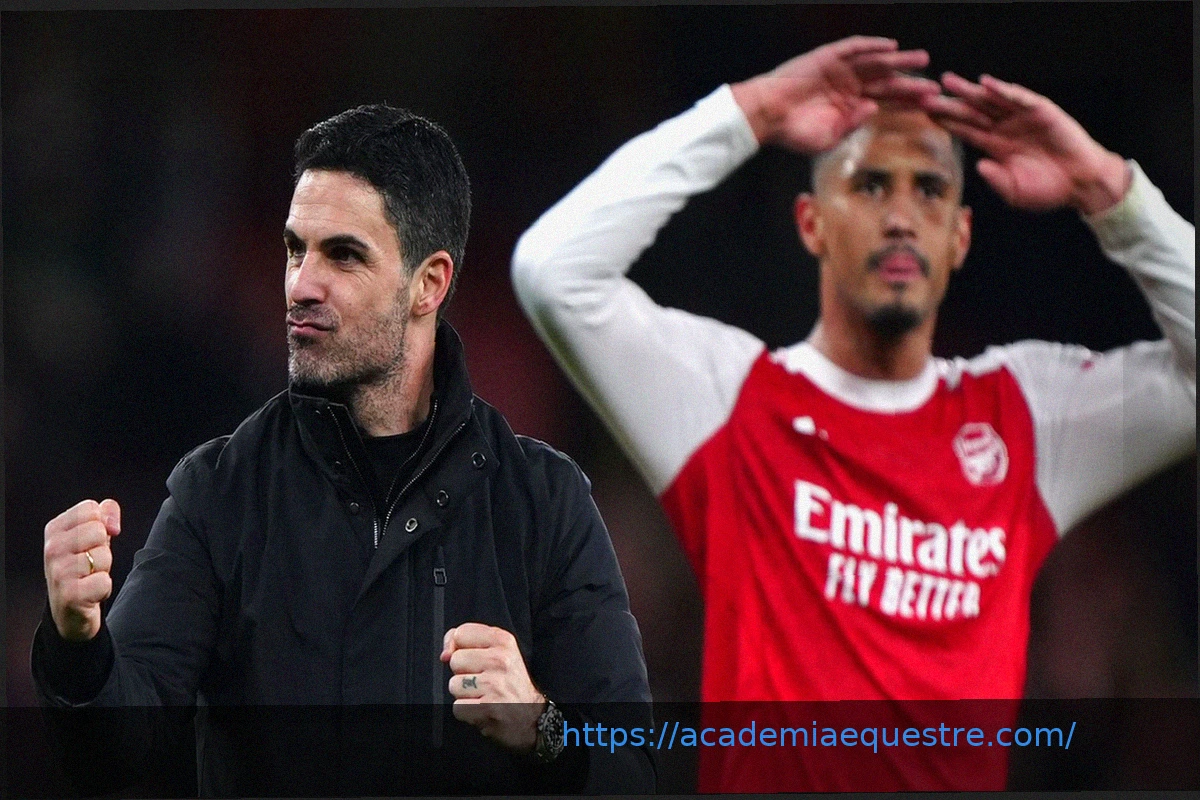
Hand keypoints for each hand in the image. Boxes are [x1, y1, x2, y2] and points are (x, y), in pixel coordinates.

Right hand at [44, 499, 120, 640]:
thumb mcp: (91, 537)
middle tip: (91, 563)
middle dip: (104, 548)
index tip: (96, 540)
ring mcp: (58, 572)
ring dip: (104, 570)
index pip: (90, 508)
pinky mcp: (70, 595)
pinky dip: (103, 589)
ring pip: (104, 556)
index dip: (104, 523)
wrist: (69, 611)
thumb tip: (111, 522)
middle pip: (98, 530)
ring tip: (89, 578)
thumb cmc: (83, 568)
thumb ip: (103, 516)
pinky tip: (90, 594)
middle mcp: (52, 549)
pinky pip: (104, 581)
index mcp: (54, 530)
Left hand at [441, 623, 544, 752]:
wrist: (533, 717)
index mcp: (503, 640)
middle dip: (463, 673)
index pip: (461, 633)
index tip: (471, 659)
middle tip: (482, 681)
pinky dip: (466, 712)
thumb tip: (444, 654)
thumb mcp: (497, 651)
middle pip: (455, 660)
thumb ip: (467, 641)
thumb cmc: (509, 683)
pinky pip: (458, 707)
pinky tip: (482, 710)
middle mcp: (501, 659)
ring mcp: (495, 684)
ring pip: (454, 685)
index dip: (458, 647)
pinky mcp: (489, 707)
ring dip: (464, 695)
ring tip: (483, 696)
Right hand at [731, 36, 939, 151]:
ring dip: (898, 61)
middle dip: (910, 82)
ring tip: (922, 60)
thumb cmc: (793, 132)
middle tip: (935, 84)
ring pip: (876, 62)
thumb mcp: (828, 138)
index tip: (930, 106)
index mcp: (851, 106)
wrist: (767, 116)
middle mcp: (849, 86)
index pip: (886, 102)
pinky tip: (890, 47)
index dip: (907, 103)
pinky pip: (853, 48)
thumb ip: (852, 124)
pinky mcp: (827, 57)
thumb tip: (874, 108)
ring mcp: (840, 70)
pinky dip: (871, 45)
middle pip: (887, 81)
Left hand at [921, 72, 1130, 214]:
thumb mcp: (1014, 190)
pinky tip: (986, 84)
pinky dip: (1003, 90)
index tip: (925, 114)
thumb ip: (996, 179)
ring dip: (970, 91)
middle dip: (950, 103)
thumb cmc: (1046, 190)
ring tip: (949, 81)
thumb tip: (979, 165)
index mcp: (995, 146)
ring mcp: (1022, 118)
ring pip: (991, 101)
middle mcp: (1005, 128)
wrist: (1080, 184)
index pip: (965, 130)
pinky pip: (1019, 98)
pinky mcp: (1042, 111)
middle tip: (926, 94)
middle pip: (972, 112)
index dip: (946, 122)